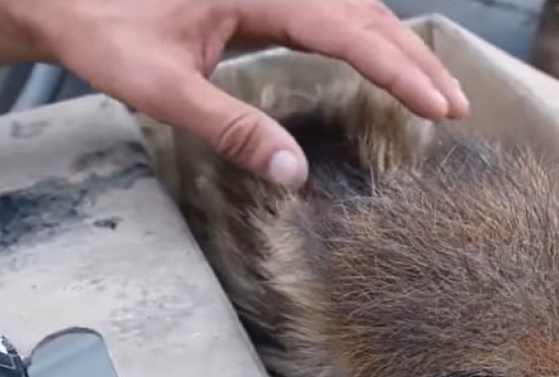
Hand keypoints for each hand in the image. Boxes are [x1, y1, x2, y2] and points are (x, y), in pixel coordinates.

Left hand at [12, 0, 469, 187]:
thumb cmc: (101, 30)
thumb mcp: (160, 89)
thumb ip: (233, 130)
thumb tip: (297, 177)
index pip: (348, 29)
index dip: (399, 70)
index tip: (439, 107)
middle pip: (364, 11)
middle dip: (415, 60)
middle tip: (457, 108)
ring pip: (354, 3)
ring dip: (398, 45)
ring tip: (435, 89)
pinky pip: (331, 4)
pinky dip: (367, 33)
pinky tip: (383, 56)